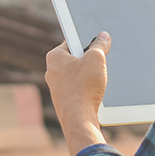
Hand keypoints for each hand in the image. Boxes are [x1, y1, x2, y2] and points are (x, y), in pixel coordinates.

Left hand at [46, 31, 110, 155]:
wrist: (79, 118)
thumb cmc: (84, 87)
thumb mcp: (96, 59)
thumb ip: (100, 45)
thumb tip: (103, 37)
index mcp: (54, 57)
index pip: (71, 41)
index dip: (86, 40)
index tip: (96, 43)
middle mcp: (52, 71)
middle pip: (75, 58)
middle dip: (89, 60)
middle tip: (99, 62)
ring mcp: (57, 87)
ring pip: (77, 74)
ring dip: (89, 75)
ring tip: (97, 80)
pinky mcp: (64, 100)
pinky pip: (77, 88)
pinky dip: (87, 88)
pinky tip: (94, 93)